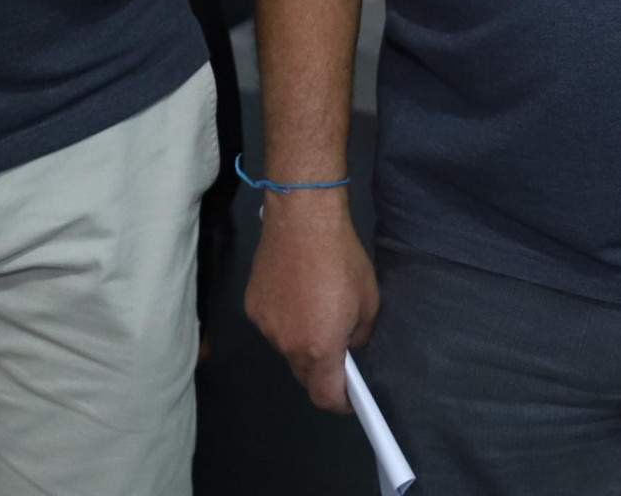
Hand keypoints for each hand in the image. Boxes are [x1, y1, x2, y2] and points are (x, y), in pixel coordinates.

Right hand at [245, 193, 378, 414]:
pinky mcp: (251, 306)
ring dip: (301, 343)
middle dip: (322, 371)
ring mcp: (265, 326)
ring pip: (286, 350)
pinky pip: (272, 326)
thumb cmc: (342, 259)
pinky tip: (295, 294)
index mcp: (319, 349)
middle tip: (337, 346)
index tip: (351, 396)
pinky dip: (285, 321)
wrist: (302, 218)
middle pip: (304, 376)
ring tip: (315, 312)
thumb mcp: (369, 301)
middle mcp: (287, 345)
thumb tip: (349, 345)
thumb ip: (360, 336)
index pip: (325, 397)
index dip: (340, 402)